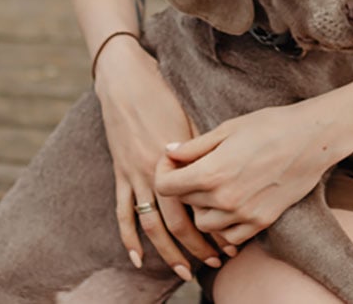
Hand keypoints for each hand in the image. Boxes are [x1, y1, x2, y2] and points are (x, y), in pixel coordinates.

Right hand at [94, 36, 231, 278]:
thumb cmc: (164, 96)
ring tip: (184, 270)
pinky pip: (123, 212)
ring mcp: (134, 175)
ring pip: (152, 224)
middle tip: (215, 262)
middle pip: (177, 221)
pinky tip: (137, 259)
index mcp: (177, 160)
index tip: (232, 242)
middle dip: (197, 246)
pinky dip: (128, 238)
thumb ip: (203, 151)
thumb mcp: (191, 121)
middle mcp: (155, 172)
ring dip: (168, 251)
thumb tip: (222, 174)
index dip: (215, 226)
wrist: (125, 81)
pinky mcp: (120, 174)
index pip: (198, 204)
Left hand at [155, 103, 343, 244]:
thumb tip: (169, 153)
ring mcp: (243, 214)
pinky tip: (232, 205)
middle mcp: (224, 198)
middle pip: (184, 203)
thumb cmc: (270, 126)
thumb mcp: (227, 129)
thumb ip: (194, 146)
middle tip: (195, 169)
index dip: (165, 173)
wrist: (312, 139)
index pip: (166, 186)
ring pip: (203, 224)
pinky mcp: (261, 222)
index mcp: (211, 172)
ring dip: (202, 208)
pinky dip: (224, 225)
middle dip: (184, 187)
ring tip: (215, 187)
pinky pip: (230, 236)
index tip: (174, 163)